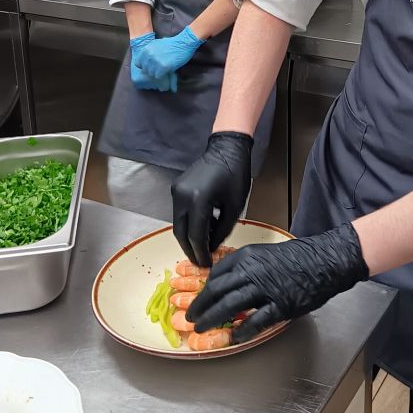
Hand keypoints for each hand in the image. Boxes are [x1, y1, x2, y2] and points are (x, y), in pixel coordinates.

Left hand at [129, 32, 177, 90]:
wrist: (184, 43)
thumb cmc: (171, 43)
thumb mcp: (156, 44)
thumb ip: (148, 52)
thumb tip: (142, 63)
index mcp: (145, 49)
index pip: (138, 64)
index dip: (145, 66)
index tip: (151, 66)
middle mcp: (149, 55)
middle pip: (145, 70)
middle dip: (152, 70)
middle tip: (159, 68)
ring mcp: (155, 61)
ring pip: (151, 74)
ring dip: (157, 74)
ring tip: (164, 69)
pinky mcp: (163, 66)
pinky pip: (158, 77)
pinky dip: (162, 75)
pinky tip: (167, 70)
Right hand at [171, 132, 252, 266]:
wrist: (226, 148)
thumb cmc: (235, 174)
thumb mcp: (234, 206)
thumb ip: (222, 230)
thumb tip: (211, 247)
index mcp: (198, 199)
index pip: (196, 235)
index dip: (201, 253)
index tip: (207, 265)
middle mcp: (182, 196)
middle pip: (181, 232)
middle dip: (191, 249)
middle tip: (201, 261)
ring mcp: (176, 191)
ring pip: (178, 224)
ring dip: (190, 237)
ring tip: (204, 246)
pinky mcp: (177, 188)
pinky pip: (180, 212)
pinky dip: (189, 223)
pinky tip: (204, 227)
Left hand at [186, 223, 368, 342]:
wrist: (326, 261)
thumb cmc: (299, 257)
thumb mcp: (267, 253)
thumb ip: (247, 266)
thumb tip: (227, 282)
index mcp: (248, 256)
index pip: (216, 273)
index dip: (203, 288)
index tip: (196, 297)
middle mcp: (252, 271)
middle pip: (217, 290)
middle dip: (200, 306)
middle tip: (191, 317)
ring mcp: (266, 289)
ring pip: (229, 305)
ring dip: (212, 319)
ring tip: (202, 329)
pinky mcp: (280, 305)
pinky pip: (255, 321)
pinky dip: (242, 330)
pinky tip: (234, 337)